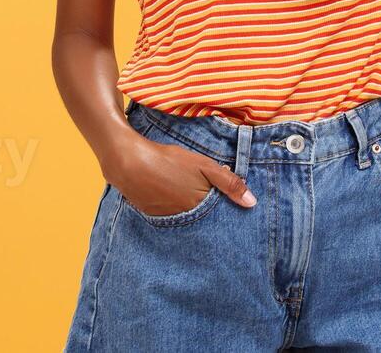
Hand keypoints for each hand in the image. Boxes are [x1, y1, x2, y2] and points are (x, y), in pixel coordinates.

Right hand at [105, 136, 255, 215]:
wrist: (128, 162)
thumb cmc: (169, 161)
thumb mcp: (204, 166)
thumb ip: (229, 183)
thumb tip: (252, 203)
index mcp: (200, 208)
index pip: (219, 215)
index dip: (225, 208)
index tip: (227, 204)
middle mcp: (185, 220)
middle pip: (203, 219)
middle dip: (209, 212)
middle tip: (205, 196)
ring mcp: (167, 219)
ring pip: (187, 218)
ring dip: (190, 210)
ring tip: (186, 191)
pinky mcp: (152, 215)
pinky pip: (170, 216)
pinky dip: (174, 208)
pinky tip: (171, 193)